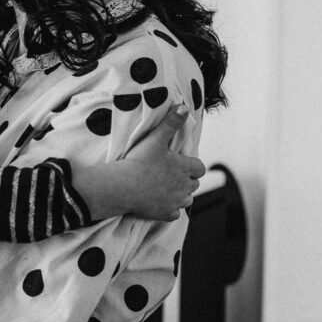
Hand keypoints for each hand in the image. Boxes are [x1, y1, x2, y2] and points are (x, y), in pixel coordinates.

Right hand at [74, 107, 206, 221]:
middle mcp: (184, 187)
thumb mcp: (155, 138)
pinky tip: (160, 202)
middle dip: (186, 179)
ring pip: (187, 200)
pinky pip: (174, 213)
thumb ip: (171, 122)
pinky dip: (170, 208)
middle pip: (194, 184)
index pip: (200, 168)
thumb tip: (184, 107)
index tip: (180, 162)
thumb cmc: (138, 161)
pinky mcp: (165, 214)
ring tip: (166, 188)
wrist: (122, 187)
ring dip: (181, 194)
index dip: (192, 165)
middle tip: (170, 173)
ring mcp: (175, 202)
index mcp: (185, 168)